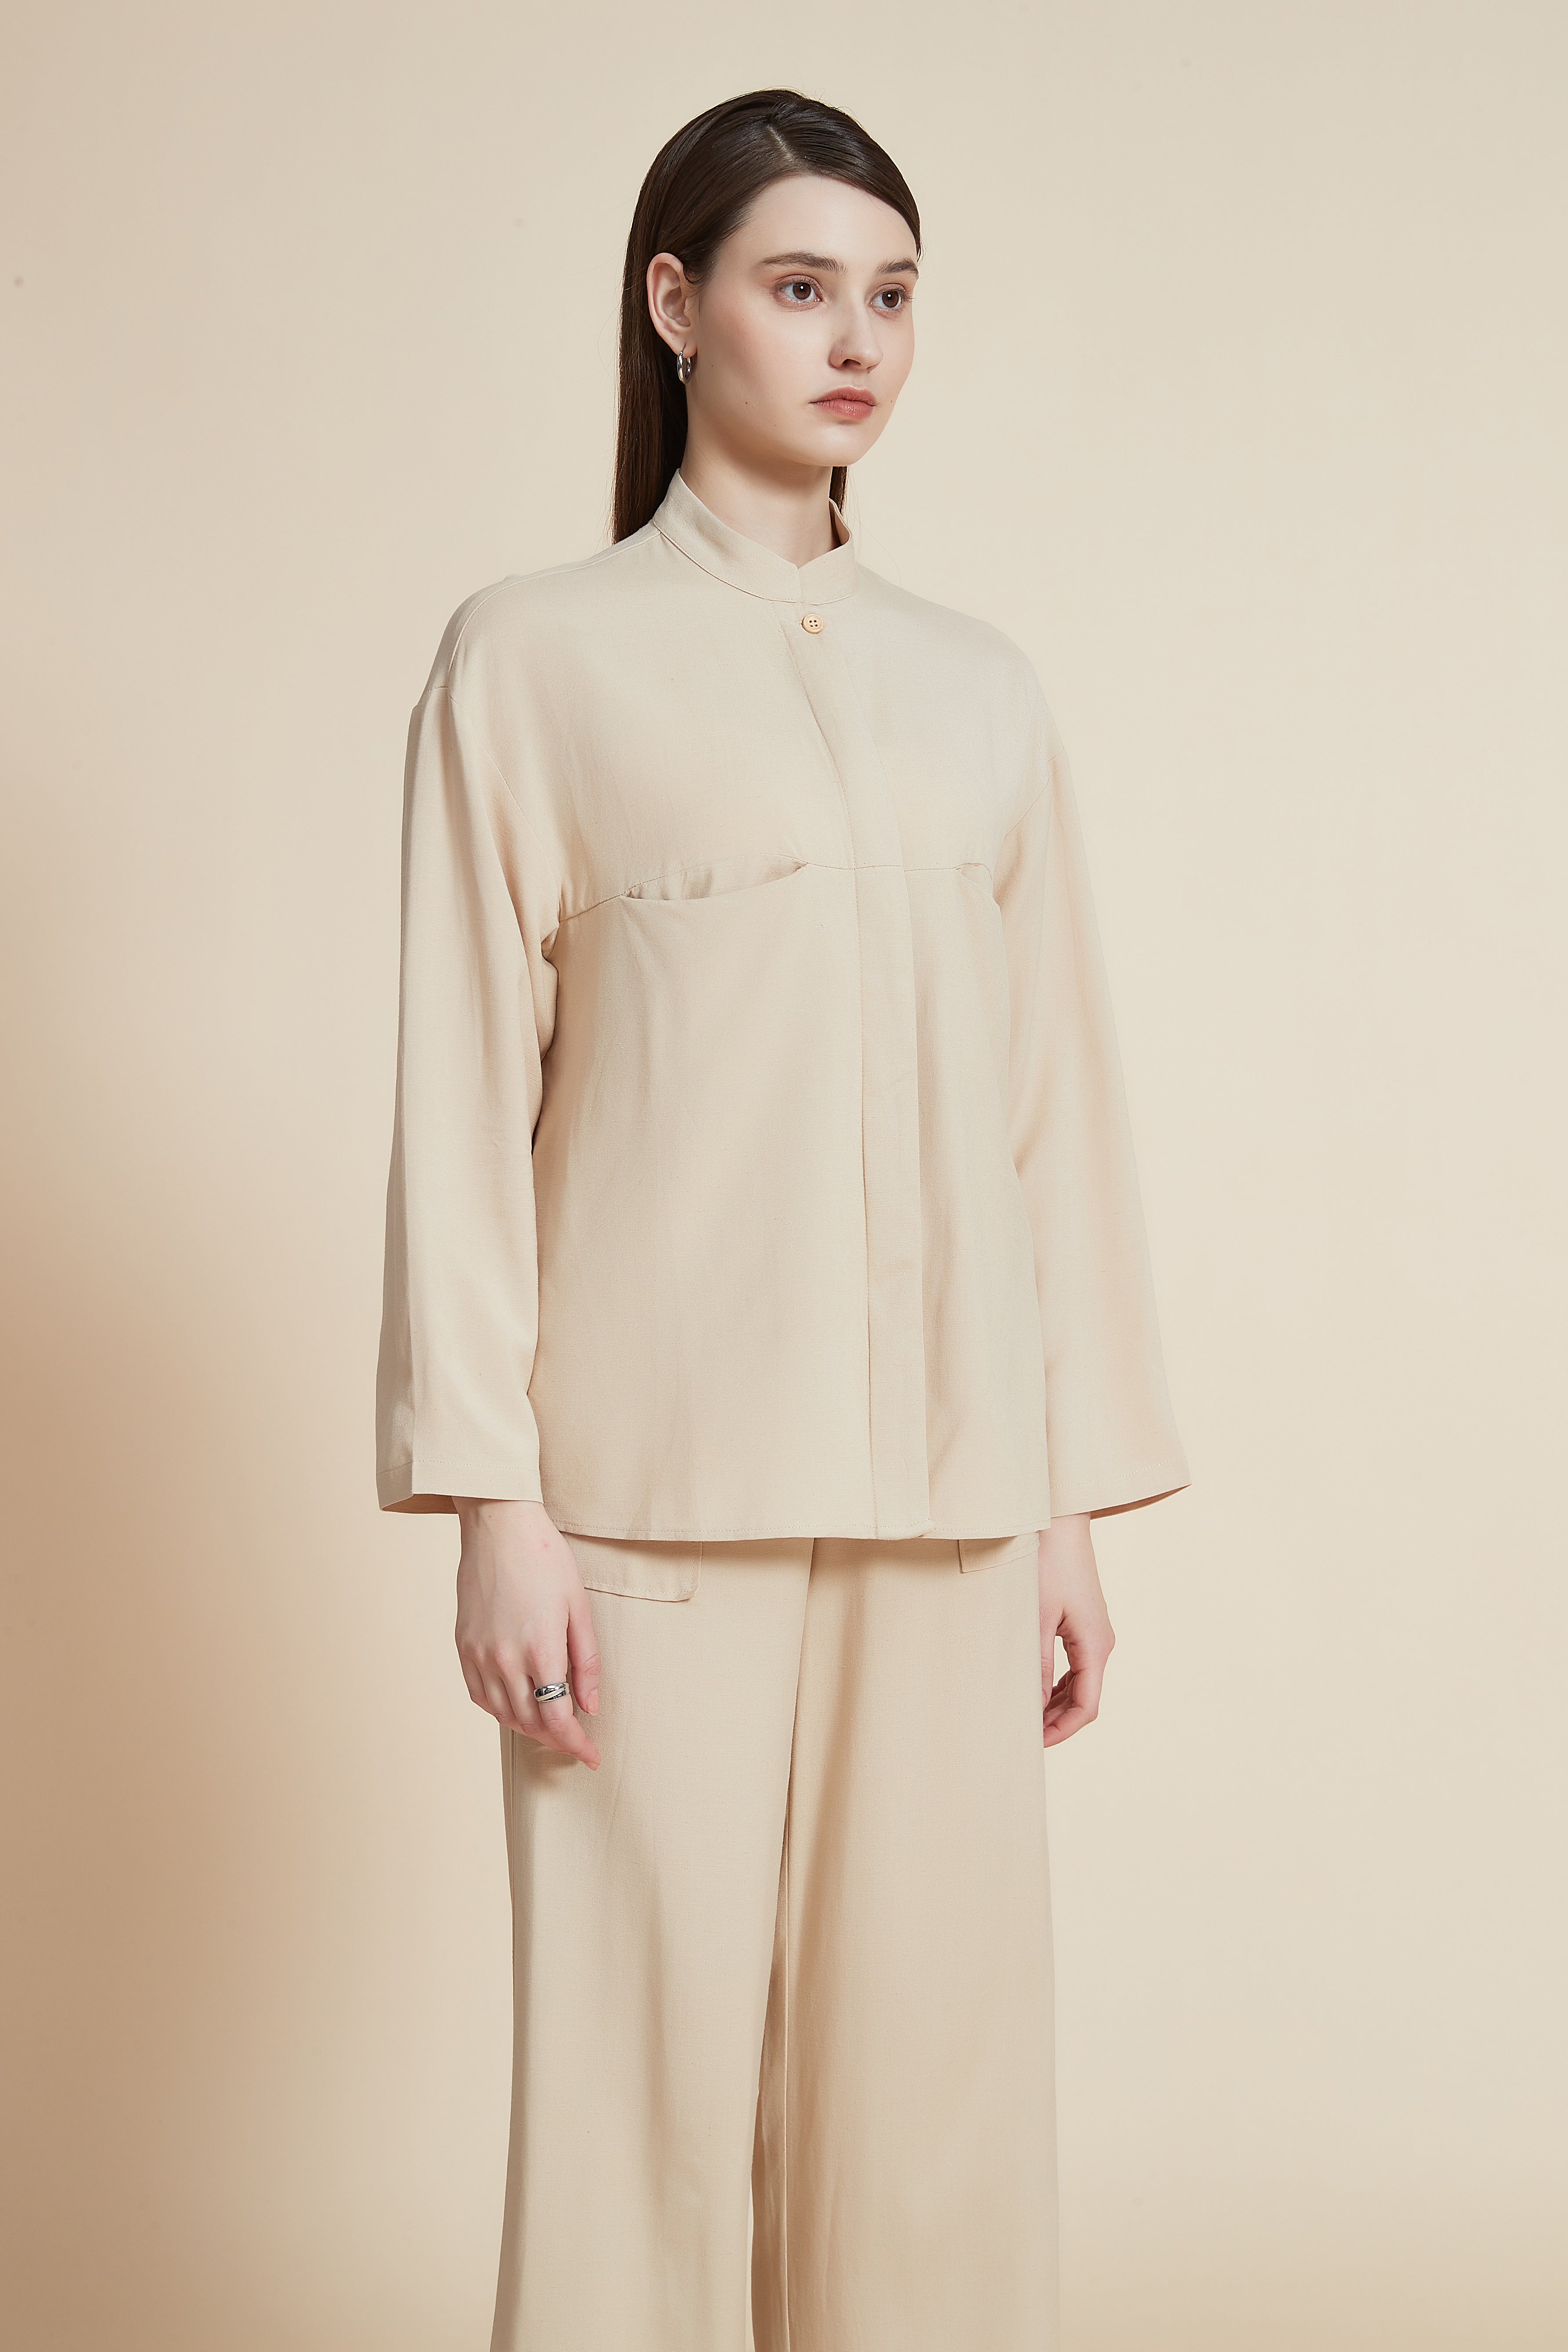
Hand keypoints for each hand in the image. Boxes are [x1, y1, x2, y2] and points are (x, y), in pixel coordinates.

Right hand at [453, 1499, 601, 1767]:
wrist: (498, 1525)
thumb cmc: (545, 1559)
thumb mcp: (579, 1607)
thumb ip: (586, 1662)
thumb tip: (590, 1707)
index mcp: (540, 1649)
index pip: (558, 1718)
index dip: (576, 1745)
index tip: (592, 1757)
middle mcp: (505, 1658)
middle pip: (530, 1722)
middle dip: (557, 1740)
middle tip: (576, 1742)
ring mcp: (479, 1654)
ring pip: (503, 1714)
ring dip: (529, 1728)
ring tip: (550, 1727)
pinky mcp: (463, 1646)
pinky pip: (479, 1695)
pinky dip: (500, 1710)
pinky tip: (516, 1706)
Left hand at [1036, 1514, 1113, 1748]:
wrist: (1058, 1518)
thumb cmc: (1046, 1561)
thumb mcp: (1036, 1617)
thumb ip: (1035, 1664)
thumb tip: (1029, 1707)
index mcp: (1095, 1645)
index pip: (1086, 1706)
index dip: (1061, 1731)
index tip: (1032, 1745)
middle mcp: (1101, 1641)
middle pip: (1084, 1697)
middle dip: (1056, 1721)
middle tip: (1021, 1736)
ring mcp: (1093, 1630)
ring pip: (1079, 1682)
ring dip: (1054, 1702)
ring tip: (1023, 1716)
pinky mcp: (1082, 1620)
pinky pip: (1074, 1663)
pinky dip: (1055, 1682)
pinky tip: (1032, 1688)